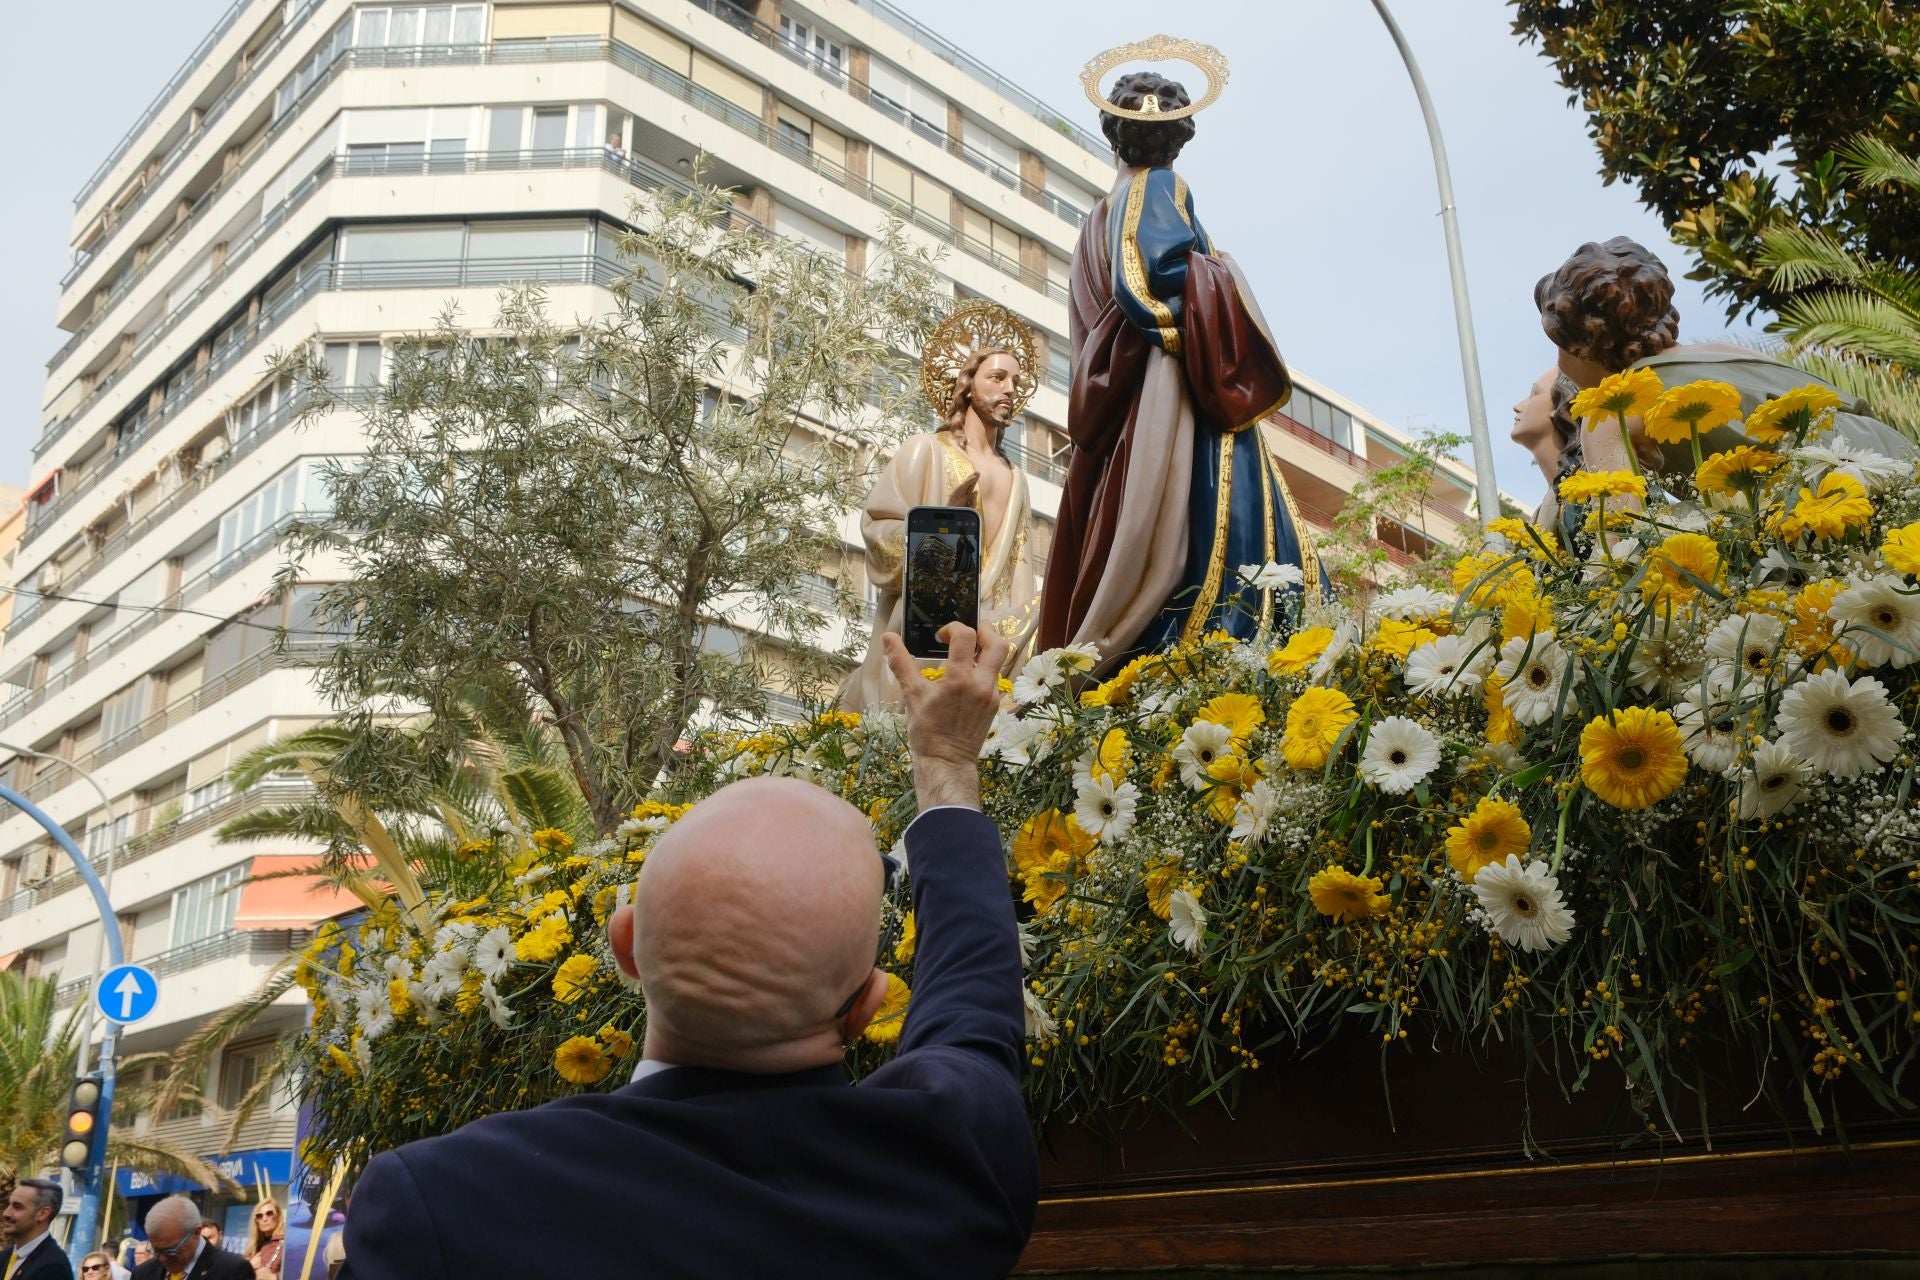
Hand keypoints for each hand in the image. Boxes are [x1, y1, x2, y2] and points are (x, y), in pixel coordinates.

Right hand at [883, 622, 1006, 810]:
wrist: (946, 762)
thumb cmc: (927, 731)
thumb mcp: (912, 695)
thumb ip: (901, 663)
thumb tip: (888, 637)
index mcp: (960, 680)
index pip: (966, 637)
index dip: (953, 628)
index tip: (941, 637)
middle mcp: (981, 684)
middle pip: (997, 643)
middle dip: (983, 631)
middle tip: (966, 633)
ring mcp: (991, 695)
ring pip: (999, 660)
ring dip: (985, 649)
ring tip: (967, 651)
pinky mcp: (994, 704)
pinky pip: (995, 676)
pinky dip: (984, 667)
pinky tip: (967, 674)